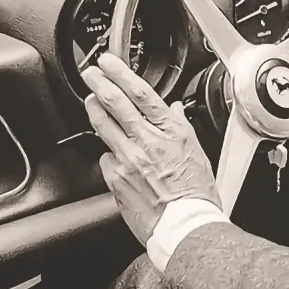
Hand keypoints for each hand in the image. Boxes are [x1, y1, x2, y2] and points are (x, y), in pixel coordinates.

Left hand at [82, 53, 219, 243]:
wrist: (185, 225)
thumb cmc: (196, 193)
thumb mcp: (197, 151)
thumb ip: (181, 126)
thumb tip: (174, 109)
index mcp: (171, 131)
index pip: (141, 93)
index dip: (121, 74)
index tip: (109, 63)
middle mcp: (147, 142)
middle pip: (116, 103)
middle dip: (100, 83)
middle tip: (90, 73)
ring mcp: (128, 159)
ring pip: (104, 126)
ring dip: (95, 109)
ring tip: (90, 100)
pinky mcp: (115, 178)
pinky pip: (106, 158)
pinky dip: (109, 152)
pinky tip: (112, 153)